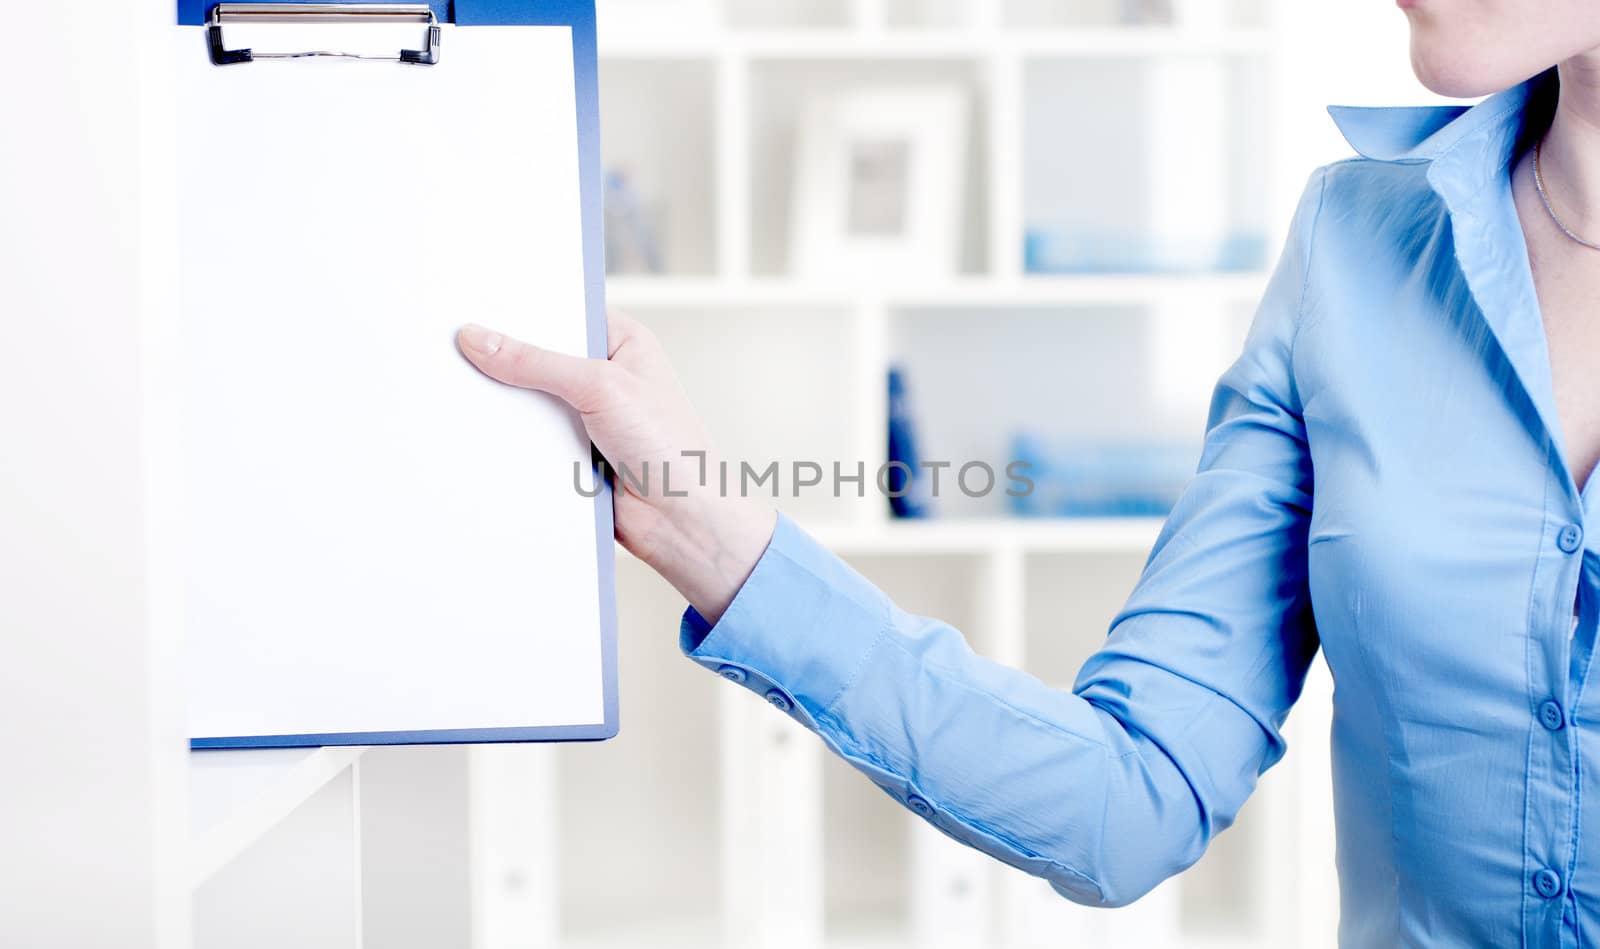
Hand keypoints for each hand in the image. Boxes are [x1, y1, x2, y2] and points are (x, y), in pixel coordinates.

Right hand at [456, 313, 775, 623]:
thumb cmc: (670, 447)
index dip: (520, 309)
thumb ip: (537, 362)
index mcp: (623, 342)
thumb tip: (481, 338)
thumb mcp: (600, 387)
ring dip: (505, 402)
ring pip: (530, 400)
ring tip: (455, 386)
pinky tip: (478, 431)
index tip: (472, 303)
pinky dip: (510, 438)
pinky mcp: (570, 453)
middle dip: (505, 357)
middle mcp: (604, 375)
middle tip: (452, 344)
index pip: (561, 312)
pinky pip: (528, 437)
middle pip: (539, 356)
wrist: (682, 520)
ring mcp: (586, 415)